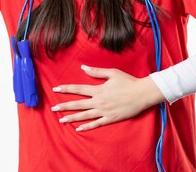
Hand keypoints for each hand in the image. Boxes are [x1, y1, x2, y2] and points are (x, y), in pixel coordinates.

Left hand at [51, 65, 165, 131]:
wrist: (142, 94)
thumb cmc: (128, 81)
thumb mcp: (112, 73)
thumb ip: (96, 71)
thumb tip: (82, 67)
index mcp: (98, 89)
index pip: (78, 89)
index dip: (66, 89)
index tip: (55, 89)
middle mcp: (99, 101)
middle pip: (78, 104)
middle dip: (64, 106)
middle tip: (53, 109)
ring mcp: (104, 111)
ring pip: (85, 116)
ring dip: (72, 118)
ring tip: (61, 120)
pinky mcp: (111, 118)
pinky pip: (97, 124)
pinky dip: (87, 127)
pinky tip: (78, 128)